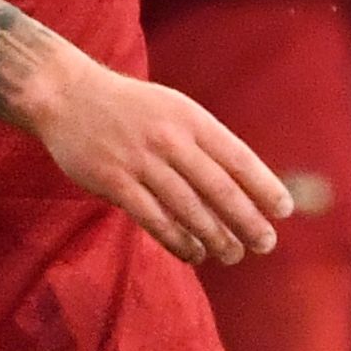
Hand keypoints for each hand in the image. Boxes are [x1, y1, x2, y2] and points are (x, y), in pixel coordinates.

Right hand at [31, 58, 287, 265]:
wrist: (67, 95)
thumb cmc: (130, 109)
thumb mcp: (173, 109)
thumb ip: (204, 141)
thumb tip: (243, 184)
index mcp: (191, 119)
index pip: (238, 158)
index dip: (264, 187)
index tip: (283, 211)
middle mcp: (170, 139)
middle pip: (219, 188)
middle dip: (247, 220)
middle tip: (265, 244)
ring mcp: (140, 161)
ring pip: (188, 209)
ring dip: (216, 237)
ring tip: (233, 255)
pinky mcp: (114, 182)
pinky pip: (154, 220)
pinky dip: (178, 241)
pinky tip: (194, 254)